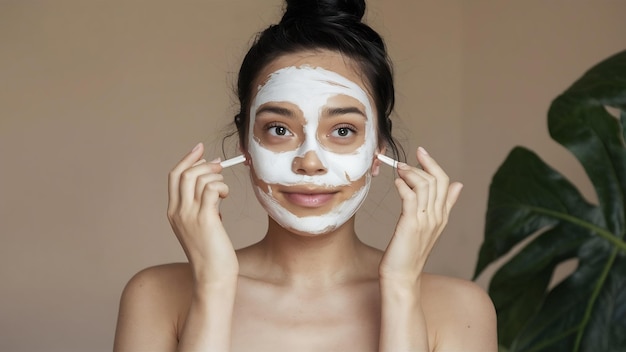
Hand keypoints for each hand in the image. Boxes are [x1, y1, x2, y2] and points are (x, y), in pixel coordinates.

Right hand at [167, 143, 238, 283]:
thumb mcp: (201, 225)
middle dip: (204, 164)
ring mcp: (189, 215)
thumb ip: (202, 206)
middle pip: (185, 172)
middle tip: (220, 166)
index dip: (187, 159)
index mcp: (173, 211)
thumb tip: (212, 183)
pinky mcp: (205, 219)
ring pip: (198, 178)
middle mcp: (177, 211)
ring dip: (216, 177)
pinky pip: (211, 189)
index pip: (174, 176)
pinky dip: (221, 187)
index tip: (200, 149)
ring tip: (224, 191)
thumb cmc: (212, 252)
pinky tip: (225, 197)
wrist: (212, 275)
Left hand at [379, 147, 462, 283]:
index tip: (421, 153)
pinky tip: (396, 184)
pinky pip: (410, 197)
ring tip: (398, 170)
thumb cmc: (410, 252)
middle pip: (437, 180)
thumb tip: (458, 185)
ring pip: (425, 185)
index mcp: (442, 216)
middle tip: (405, 160)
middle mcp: (437, 216)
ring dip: (410, 173)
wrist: (402, 277)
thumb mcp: (430, 226)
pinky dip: (403, 186)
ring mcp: (425, 221)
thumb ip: (443, 205)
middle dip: (421, 164)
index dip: (434, 165)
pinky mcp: (411, 224)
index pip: (446, 182)